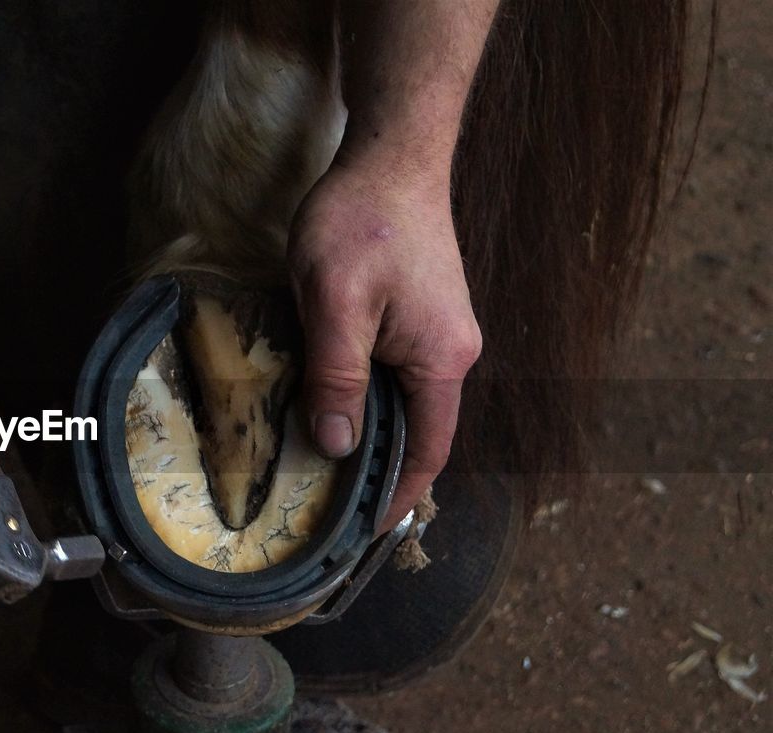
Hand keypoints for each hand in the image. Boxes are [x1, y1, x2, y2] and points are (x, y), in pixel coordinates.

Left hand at [289, 153, 481, 531]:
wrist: (391, 154)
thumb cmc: (361, 221)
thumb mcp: (333, 303)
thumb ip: (337, 376)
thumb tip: (337, 445)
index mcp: (441, 360)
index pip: (428, 451)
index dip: (398, 496)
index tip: (364, 533)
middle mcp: (452, 352)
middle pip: (419, 432)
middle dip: (380, 473)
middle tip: (330, 508)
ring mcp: (440, 332)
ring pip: (406, 402)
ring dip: (371, 434)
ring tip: (325, 467)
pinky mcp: (422, 314)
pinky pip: (398, 373)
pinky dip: (368, 399)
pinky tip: (332, 405)